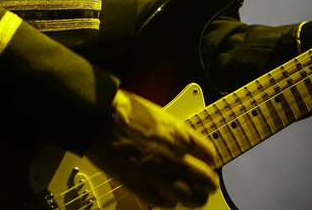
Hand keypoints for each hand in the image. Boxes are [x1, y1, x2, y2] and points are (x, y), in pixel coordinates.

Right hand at [86, 88, 218, 207]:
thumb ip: (173, 132)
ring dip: (196, 199)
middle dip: (209, 184)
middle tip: (209, 186)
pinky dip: (170, 203)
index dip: (210, 160)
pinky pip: (163, 202)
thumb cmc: (126, 110)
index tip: (208, 163)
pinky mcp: (141, 186)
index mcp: (180, 135)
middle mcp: (174, 156)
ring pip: (189, 196)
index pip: (209, 154)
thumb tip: (181, 144)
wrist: (101, 119)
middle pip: (205, 178)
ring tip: (197, 199)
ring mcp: (158, 174)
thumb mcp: (160, 115)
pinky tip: (170, 201)